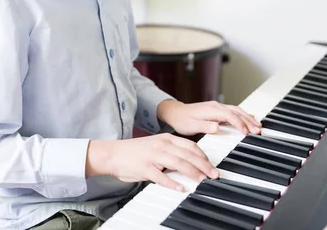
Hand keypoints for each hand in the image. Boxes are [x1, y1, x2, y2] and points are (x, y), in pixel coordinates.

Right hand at [86, 134, 218, 191]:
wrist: (113, 153)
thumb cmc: (136, 152)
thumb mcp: (157, 146)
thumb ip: (172, 152)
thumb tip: (191, 163)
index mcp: (166, 139)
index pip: (190, 146)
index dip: (204, 156)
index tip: (211, 166)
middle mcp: (161, 145)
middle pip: (188, 155)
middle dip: (203, 165)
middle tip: (213, 175)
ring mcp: (153, 156)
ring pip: (178, 163)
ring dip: (192, 173)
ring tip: (202, 181)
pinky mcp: (145, 168)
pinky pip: (161, 176)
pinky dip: (172, 183)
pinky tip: (181, 188)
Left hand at [157, 100, 261, 135]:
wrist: (175, 113)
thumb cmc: (182, 120)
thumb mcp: (190, 125)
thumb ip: (204, 126)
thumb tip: (217, 127)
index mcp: (210, 109)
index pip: (229, 115)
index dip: (239, 123)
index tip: (246, 132)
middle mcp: (215, 106)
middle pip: (236, 111)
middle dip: (248, 120)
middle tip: (258, 130)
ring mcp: (217, 107)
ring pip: (236, 111)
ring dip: (247, 118)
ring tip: (257, 125)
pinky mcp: (217, 110)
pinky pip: (233, 111)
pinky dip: (243, 115)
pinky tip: (249, 119)